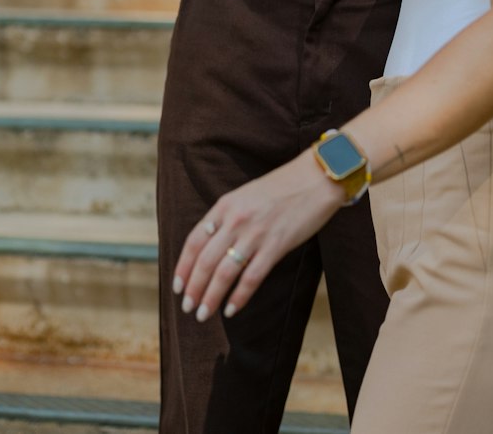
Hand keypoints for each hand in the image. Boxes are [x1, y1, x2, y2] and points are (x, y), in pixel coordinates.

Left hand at [173, 152, 344, 322]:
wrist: (315, 178)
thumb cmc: (281, 187)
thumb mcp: (245, 195)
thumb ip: (227, 217)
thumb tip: (209, 246)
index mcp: (225, 205)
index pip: (194, 241)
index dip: (183, 267)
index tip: (177, 287)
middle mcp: (236, 220)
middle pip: (205, 261)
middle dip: (193, 289)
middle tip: (188, 308)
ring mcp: (256, 233)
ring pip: (224, 273)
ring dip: (210, 298)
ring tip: (203, 314)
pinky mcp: (276, 245)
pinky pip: (251, 277)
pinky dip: (239, 297)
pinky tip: (231, 310)